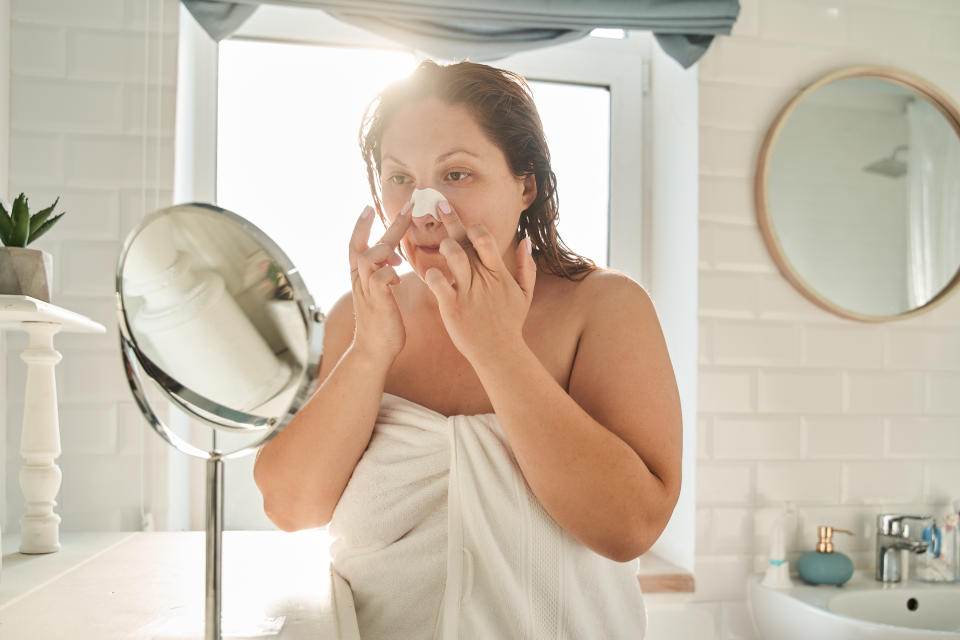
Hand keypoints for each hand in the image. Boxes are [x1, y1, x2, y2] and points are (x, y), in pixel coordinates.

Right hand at [349, 203, 411, 362]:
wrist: (375, 349)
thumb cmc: (383, 320)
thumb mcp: (382, 291)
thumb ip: (385, 272)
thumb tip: (395, 257)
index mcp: (361, 275)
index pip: (357, 243)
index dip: (362, 224)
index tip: (370, 206)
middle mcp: (360, 279)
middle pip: (366, 244)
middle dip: (387, 224)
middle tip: (408, 205)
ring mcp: (366, 291)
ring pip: (369, 258)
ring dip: (385, 249)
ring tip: (398, 254)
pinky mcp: (377, 303)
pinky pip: (380, 279)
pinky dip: (390, 274)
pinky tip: (398, 278)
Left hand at [423, 201, 535, 362]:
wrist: (499, 353)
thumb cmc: (509, 323)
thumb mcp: (524, 294)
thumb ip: (525, 266)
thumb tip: (528, 241)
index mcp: (497, 272)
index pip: (485, 237)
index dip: (471, 223)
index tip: (454, 211)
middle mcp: (483, 278)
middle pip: (466, 240)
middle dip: (451, 219)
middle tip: (438, 203)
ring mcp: (468, 292)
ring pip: (454, 256)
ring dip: (445, 246)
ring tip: (441, 246)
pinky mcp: (452, 307)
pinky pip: (438, 283)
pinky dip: (432, 275)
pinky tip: (431, 274)